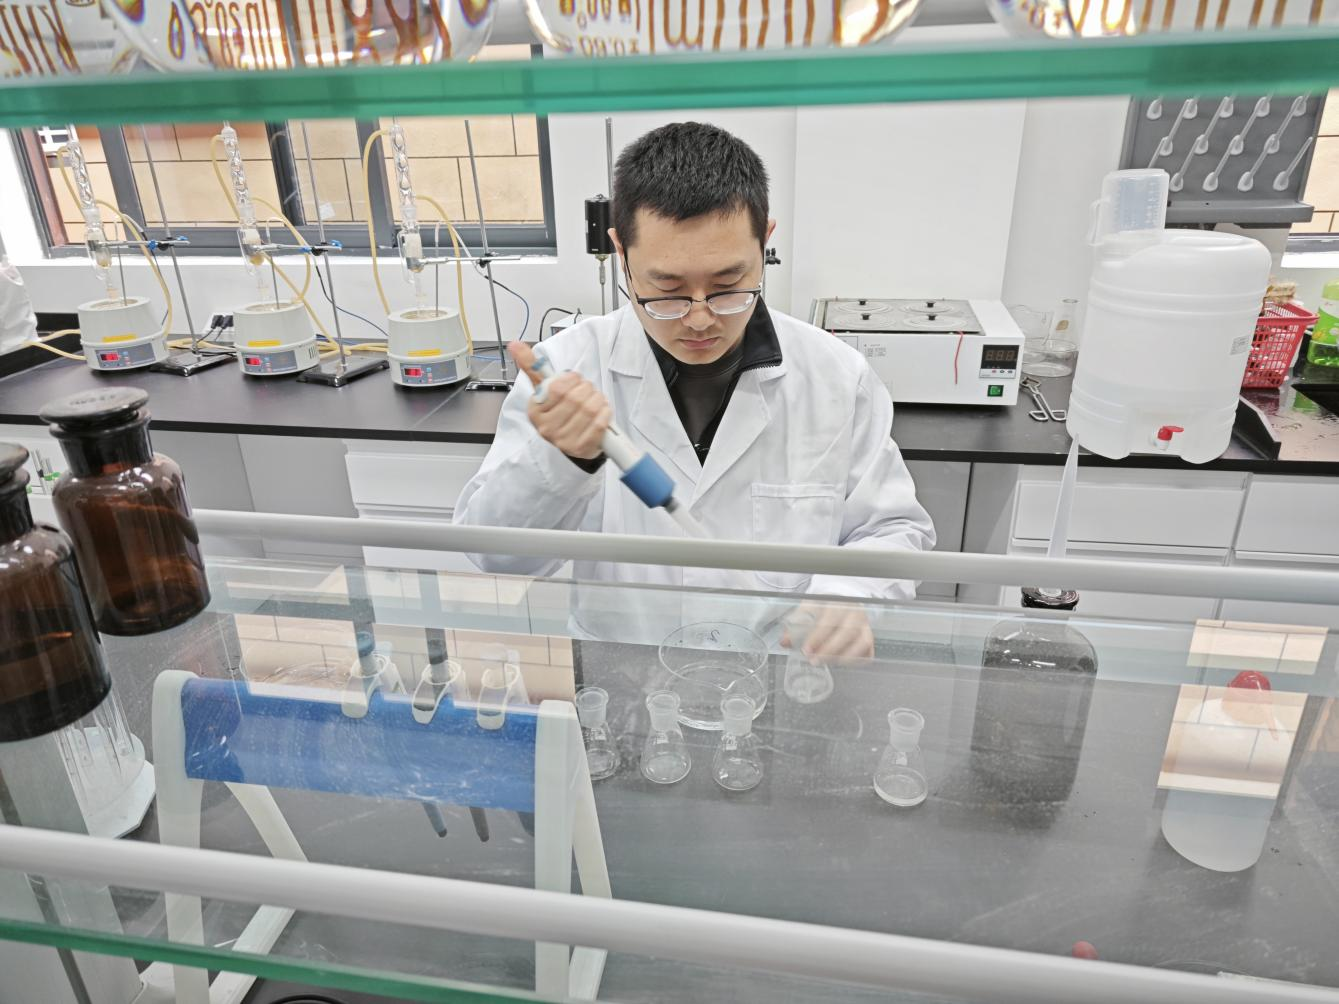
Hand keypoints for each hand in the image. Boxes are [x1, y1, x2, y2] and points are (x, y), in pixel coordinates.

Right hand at [509, 341, 611, 460]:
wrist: (571, 440)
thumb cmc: (558, 411)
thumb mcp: (543, 389)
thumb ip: (532, 366)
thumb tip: (514, 344)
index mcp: (535, 411)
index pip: (558, 387)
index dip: (572, 379)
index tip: (574, 380)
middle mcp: (547, 428)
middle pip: (575, 398)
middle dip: (587, 388)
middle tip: (587, 390)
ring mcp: (564, 441)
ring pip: (589, 409)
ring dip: (598, 399)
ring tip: (595, 400)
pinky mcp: (582, 449)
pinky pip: (599, 423)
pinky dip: (604, 413)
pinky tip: (601, 411)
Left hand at [781, 601, 873, 664]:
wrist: (841, 599)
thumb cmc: (824, 606)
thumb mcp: (808, 609)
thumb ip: (796, 625)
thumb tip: (784, 642)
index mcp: (838, 603)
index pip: (830, 620)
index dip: (817, 637)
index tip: (806, 650)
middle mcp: (855, 613)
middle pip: (848, 632)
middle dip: (829, 649)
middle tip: (814, 660)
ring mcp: (865, 626)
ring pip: (862, 643)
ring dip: (844, 657)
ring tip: (827, 662)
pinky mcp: (869, 637)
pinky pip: (868, 652)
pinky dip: (857, 660)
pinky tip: (841, 662)